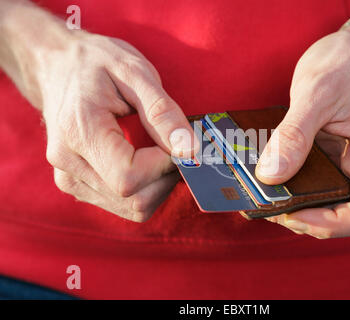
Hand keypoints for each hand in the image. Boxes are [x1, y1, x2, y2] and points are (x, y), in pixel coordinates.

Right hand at [37, 32, 197, 221]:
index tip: (175, 140)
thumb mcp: (134, 72)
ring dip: (158, 185)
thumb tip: (189, 150)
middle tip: (172, 145)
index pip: (130, 178)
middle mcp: (67, 163)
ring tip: (156, 150)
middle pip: (134, 200)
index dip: (164, 165)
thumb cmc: (97, 63)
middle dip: (165, 177)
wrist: (58, 66)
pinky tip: (143, 160)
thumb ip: (162, 112)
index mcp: (79, 132)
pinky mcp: (76, 186)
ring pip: (132, 208)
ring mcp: (69, 179)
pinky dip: (145, 189)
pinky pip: (123, 205)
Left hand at [256, 18, 349, 237]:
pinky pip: (317, 187)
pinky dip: (293, 190)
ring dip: (296, 207)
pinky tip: (268, 182)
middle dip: (306, 218)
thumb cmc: (346, 65)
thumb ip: (294, 134)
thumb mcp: (316, 92)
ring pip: (330, 206)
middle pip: (346, 217)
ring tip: (260, 197)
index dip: (332, 224)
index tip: (294, 213)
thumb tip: (270, 176)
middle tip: (265, 206)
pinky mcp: (337, 163)